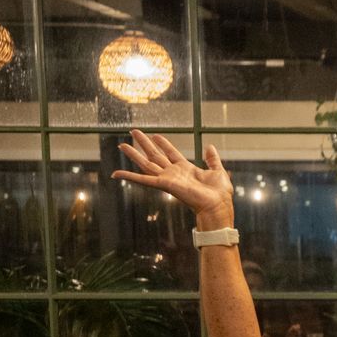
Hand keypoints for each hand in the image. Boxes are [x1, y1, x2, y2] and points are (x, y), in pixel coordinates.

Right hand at [113, 130, 233, 222]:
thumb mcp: (218, 171)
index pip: (171, 153)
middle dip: (144, 143)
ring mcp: (167, 179)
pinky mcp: (164, 184)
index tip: (155, 135)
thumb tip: (210, 146)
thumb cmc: (220, 193)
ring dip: (133, 154)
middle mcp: (174, 174)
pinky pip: (143, 179)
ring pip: (146, 164)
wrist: (218, 205)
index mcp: (186, 169)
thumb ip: (212, 159)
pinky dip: (129, 176)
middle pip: (155, 155)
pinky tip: (116, 173)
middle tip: (133, 132)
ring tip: (122, 144)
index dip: (163, 143)